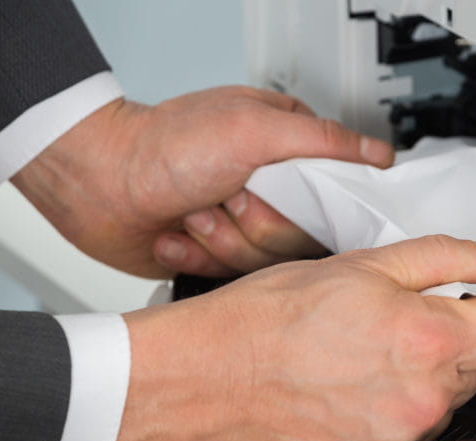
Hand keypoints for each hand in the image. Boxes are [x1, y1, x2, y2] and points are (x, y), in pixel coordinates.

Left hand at [12, 87, 393, 277]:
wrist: (97, 183)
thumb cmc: (163, 147)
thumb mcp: (253, 127)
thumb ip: (322, 141)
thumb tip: (378, 153)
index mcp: (288, 156)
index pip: (334, 202)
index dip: (309, 212)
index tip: (283, 205)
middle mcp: (269, 194)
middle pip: (297, 240)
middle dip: (254, 224)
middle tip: (225, 195)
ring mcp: (242, 226)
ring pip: (263, 265)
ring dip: (220, 239)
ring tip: (194, 211)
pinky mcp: (216, 255)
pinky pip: (228, 278)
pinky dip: (197, 255)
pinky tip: (178, 232)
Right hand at [113, 235, 475, 440]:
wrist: (209, 374)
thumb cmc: (271, 319)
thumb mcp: (361, 265)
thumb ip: (441, 258)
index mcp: (426, 339)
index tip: (460, 313)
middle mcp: (419, 399)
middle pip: (470, 372)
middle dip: (440, 350)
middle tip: (385, 334)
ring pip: (434, 411)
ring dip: (410, 391)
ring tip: (355, 368)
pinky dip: (380, 429)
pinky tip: (342, 402)